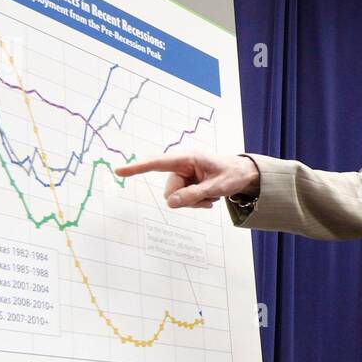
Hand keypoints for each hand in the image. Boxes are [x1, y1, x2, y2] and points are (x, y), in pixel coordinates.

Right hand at [114, 150, 260, 209]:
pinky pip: (181, 200)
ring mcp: (182, 175)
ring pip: (175, 199)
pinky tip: (208, 196)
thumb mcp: (216, 187)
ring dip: (193, 202)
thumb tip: (170, 203)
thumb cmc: (231, 175)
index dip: (137, 168)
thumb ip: (193, 195)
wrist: (242, 174)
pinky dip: (195, 202)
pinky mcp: (184, 183)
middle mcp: (180, 165)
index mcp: (186, 158)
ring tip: (211, 195)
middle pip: (169, 192)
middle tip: (209, 196)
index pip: (157, 164)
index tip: (119, 171)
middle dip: (187, 200)